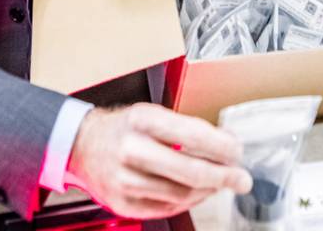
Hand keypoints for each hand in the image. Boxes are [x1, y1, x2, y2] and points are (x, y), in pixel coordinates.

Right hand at [67, 103, 251, 218]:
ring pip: (181, 193)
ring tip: (220, 183)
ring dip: (208, 190)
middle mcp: (131, 149)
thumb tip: (226, 143)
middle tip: (241, 178)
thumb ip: (186, 128)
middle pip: (190, 171)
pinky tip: (197, 193)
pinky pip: (166, 208)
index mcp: (142, 120)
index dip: (222, 147)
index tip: (238, 151)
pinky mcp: (122, 203)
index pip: (192, 135)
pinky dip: (188, 201)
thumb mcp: (151, 114)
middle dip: (224, 176)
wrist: (81, 145)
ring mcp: (125, 180)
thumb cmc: (123, 128)